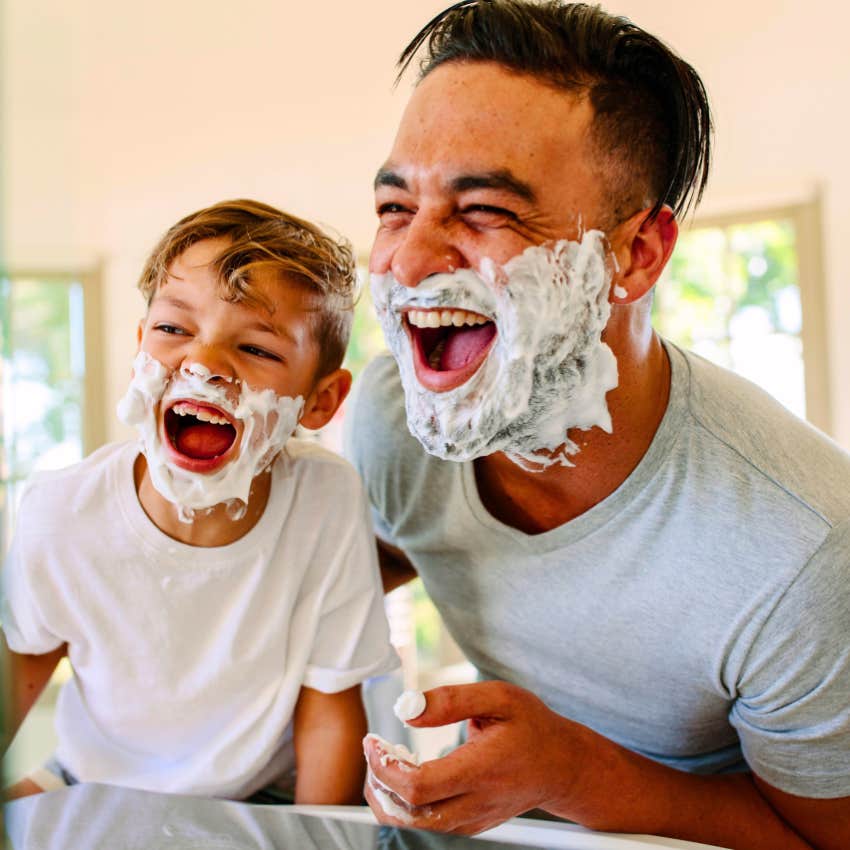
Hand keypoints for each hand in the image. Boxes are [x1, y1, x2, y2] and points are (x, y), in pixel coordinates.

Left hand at [362, 680, 586, 834]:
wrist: (563, 765)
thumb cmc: (533, 728)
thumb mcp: (500, 697)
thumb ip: (452, 700)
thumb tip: (409, 710)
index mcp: (482, 769)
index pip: (420, 786)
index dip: (386, 767)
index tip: (373, 741)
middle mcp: (476, 802)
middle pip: (410, 817)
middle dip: (378, 787)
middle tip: (374, 752)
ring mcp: (473, 819)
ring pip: (416, 826)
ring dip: (388, 799)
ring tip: (385, 761)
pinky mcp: (471, 824)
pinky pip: (429, 825)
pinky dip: (406, 805)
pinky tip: (406, 774)